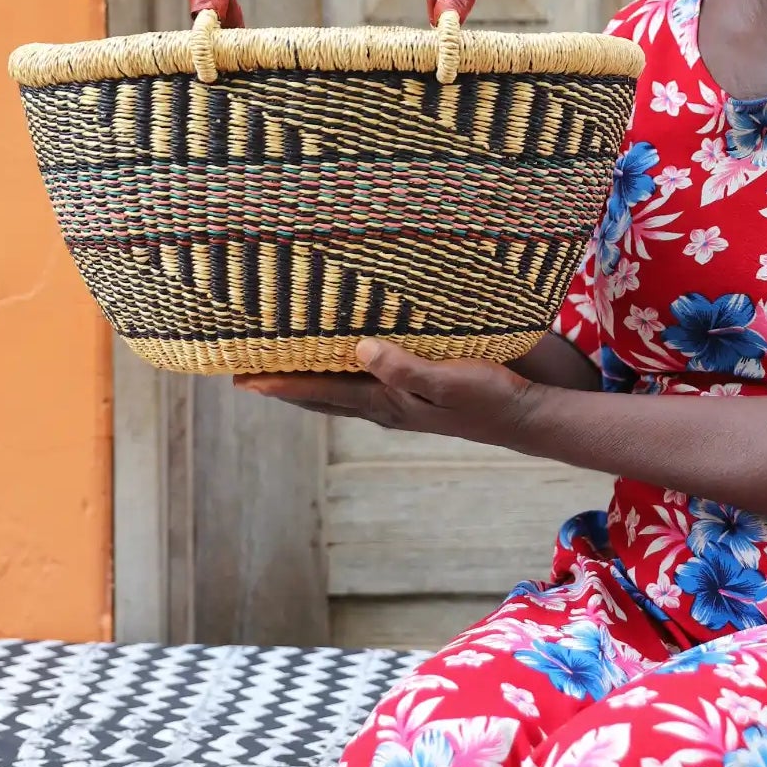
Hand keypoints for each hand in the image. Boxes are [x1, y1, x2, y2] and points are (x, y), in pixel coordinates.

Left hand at [235, 337, 542, 450]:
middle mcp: (384, 406)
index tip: (243, 380)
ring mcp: (399, 403)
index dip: (282, 385)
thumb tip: (359, 350)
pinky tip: (340, 363)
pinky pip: (363, 384)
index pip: (322, 392)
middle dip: (282, 387)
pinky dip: (338, 375)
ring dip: (306, 382)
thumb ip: (403, 368)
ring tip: (277, 369)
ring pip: (338, 392)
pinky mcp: (415, 393)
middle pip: (320, 397)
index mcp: (386, 403)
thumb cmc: (488, 396)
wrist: (524, 416)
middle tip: (243, 376)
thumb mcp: (447, 381)